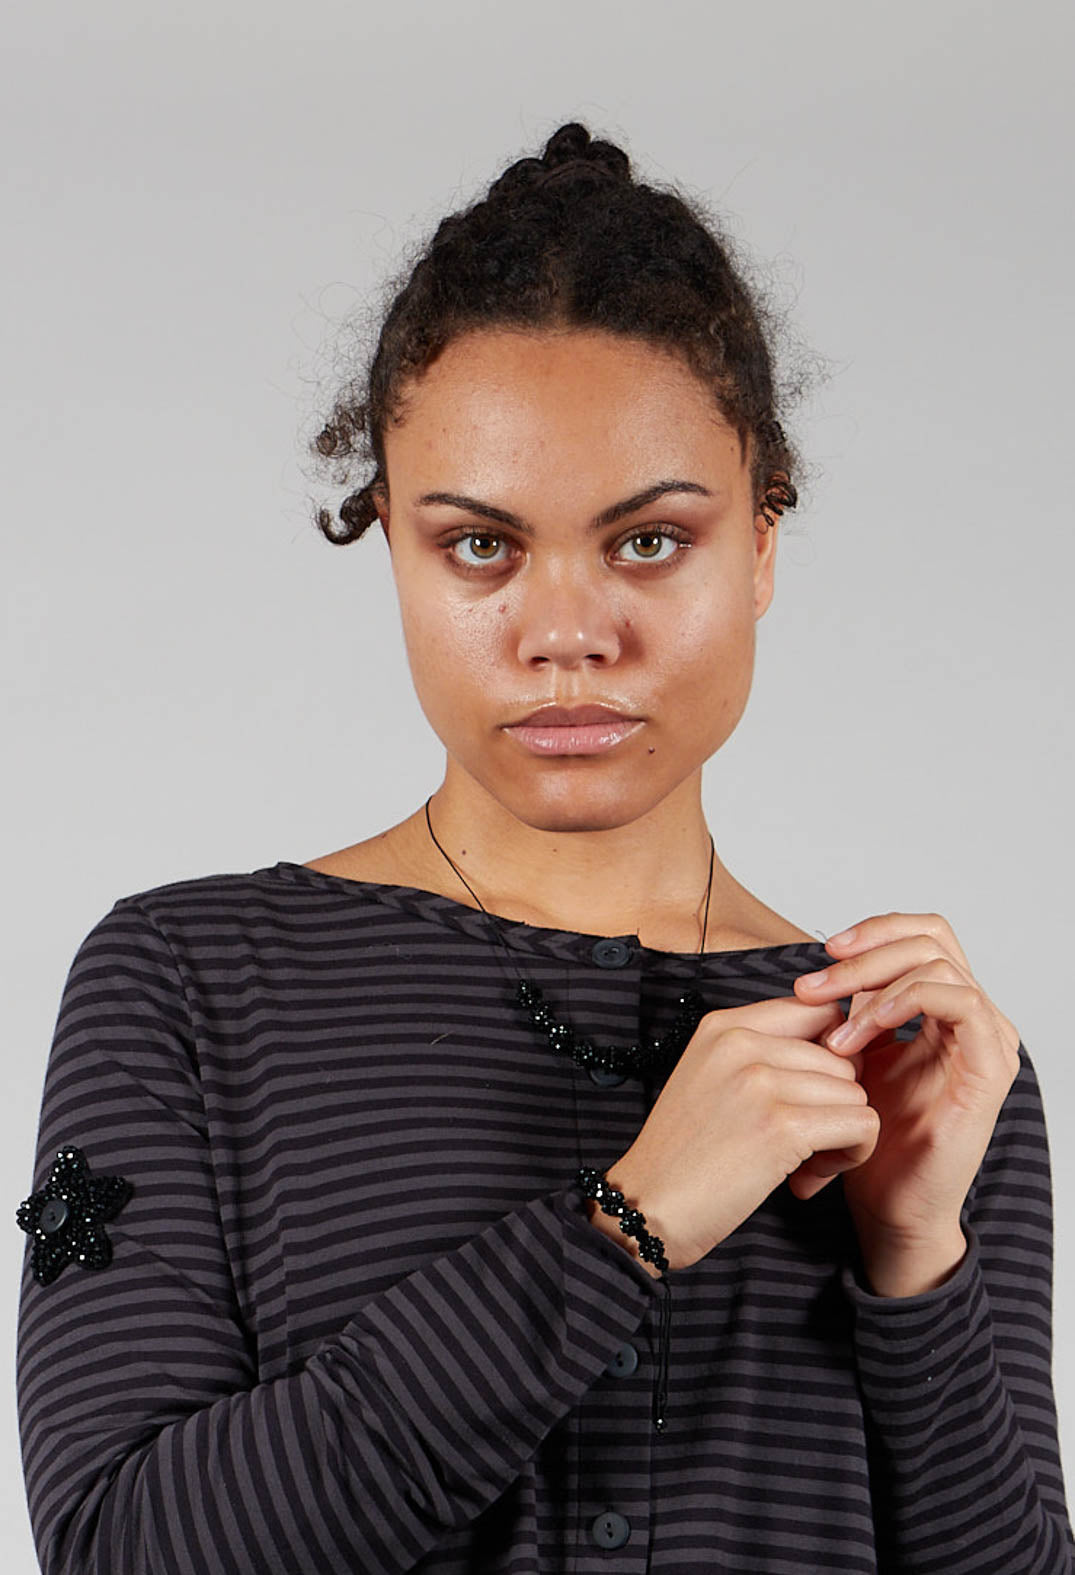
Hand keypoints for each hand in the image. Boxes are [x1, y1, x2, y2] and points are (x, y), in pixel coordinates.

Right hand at [599, 995, 880, 1273]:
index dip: (831, 1056)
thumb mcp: (712, 1078)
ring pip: (855, 1092)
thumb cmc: (685, 1154)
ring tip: (803, 1163)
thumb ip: (765, 1055)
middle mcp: (741, 1042)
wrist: (647, 1209)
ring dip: (843, 1134)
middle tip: (804, 1144)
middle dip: (837, 1103)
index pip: (819, 1011)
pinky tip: (813, 1176)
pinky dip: (852, 1153)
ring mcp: (759, 1081)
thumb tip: (846, 1053)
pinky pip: (862, 1124)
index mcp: (724, 1025)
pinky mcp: (781, 1125)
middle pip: (842, 1058)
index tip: (812, 1094)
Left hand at [794, 911, 1020, 1294]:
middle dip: (865, 952)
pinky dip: (903, 1003)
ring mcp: (987, 1039)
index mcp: (941, 1008)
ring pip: (939, 963)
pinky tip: (860, 1031)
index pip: (919, 934)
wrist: (889, 1205)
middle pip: (931, 936)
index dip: (872, 932)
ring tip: (832, 1027)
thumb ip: (846, 1012)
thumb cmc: (867, 1139)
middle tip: (814, 983)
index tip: (821, 955)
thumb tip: (815, 971)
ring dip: (874, 983)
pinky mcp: (990, 1066)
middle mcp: (972, 1016)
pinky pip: (959, 1003)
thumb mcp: (849, 1059)